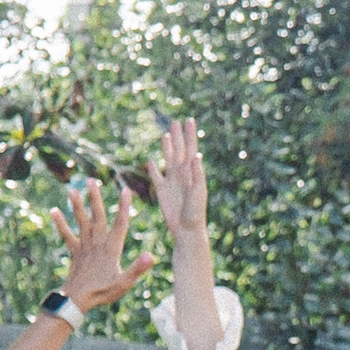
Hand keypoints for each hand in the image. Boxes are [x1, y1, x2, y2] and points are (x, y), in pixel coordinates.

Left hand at [55, 176, 154, 313]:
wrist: (77, 300)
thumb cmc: (102, 293)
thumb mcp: (124, 283)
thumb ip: (137, 268)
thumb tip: (151, 256)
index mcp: (111, 248)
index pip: (120, 223)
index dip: (124, 206)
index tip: (126, 190)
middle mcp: (97, 243)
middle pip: (97, 216)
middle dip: (95, 198)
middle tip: (92, 181)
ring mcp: (84, 247)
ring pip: (81, 222)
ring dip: (77, 206)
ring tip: (73, 190)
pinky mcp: (75, 253)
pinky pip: (67, 235)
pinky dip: (61, 223)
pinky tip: (54, 211)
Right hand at [151, 116, 207, 237]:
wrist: (186, 229)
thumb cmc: (196, 212)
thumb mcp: (198, 192)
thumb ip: (197, 174)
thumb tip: (195, 156)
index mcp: (191, 172)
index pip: (191, 148)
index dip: (190, 135)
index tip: (189, 120)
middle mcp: (182, 174)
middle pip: (179, 150)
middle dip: (178, 136)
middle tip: (176, 121)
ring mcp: (171, 181)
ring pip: (168, 159)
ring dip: (167, 147)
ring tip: (166, 135)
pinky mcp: (162, 191)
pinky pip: (156, 176)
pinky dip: (153, 168)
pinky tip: (151, 161)